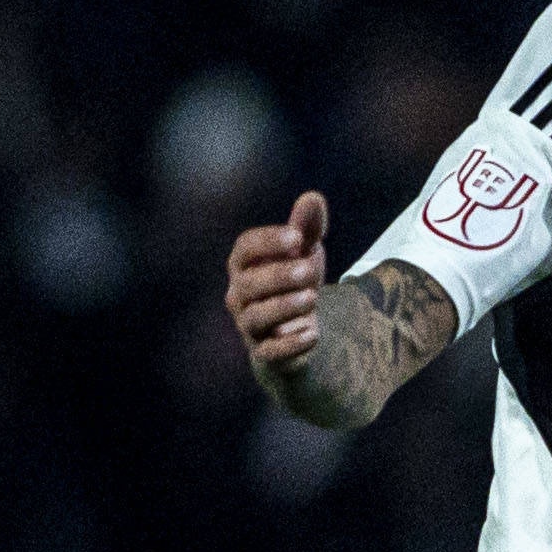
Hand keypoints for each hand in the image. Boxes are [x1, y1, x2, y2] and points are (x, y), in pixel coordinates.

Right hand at [226, 191, 329, 378]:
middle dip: (278, 275)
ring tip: (313, 297)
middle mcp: (239, 296)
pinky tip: (313, 334)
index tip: (296, 237)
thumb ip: (307, 228)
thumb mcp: (304, 254)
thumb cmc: (295, 283)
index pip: (244, 248)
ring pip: (255, 318)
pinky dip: (290, 345)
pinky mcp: (265, 354)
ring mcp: (249, 326)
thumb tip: (312, 197)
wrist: (295, 332)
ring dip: (284, 307)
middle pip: (247, 284)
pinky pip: (270, 352)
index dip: (268, 241)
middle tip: (309, 269)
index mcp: (244, 266)